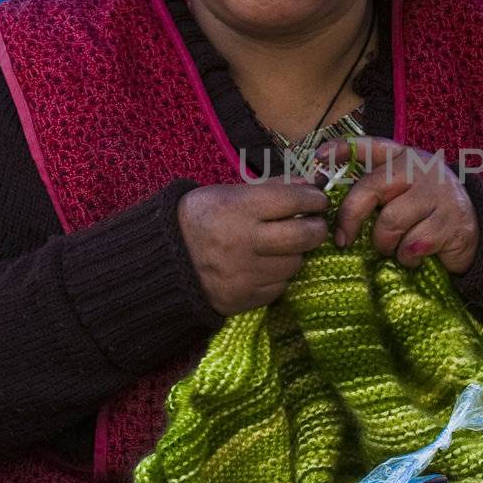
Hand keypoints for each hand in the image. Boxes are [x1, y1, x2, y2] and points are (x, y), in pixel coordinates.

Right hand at [176, 181, 329, 315]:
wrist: (163, 261)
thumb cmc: (199, 219)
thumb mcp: (226, 194)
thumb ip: (269, 188)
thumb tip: (308, 184)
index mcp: (237, 208)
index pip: (292, 201)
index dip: (313, 199)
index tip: (318, 200)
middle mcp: (242, 241)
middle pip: (303, 236)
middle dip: (316, 228)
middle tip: (315, 224)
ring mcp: (244, 273)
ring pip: (294, 263)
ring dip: (295, 253)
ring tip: (284, 246)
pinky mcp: (244, 298)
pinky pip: (279, 286)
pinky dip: (279, 275)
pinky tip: (267, 265)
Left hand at [318, 137, 479, 274]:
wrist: (476, 229)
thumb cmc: (425, 211)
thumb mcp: (400, 193)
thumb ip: (371, 192)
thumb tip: (327, 208)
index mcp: (403, 157)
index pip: (368, 146)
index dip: (342, 150)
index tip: (317, 159)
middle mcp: (421, 168)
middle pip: (371, 189)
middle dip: (350, 218)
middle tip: (342, 240)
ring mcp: (438, 193)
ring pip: (390, 222)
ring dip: (385, 244)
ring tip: (393, 248)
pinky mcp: (451, 221)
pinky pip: (412, 244)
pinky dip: (407, 257)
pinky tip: (415, 255)